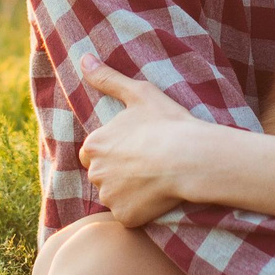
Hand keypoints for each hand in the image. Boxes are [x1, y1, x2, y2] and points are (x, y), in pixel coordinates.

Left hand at [76, 57, 208, 225]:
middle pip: (103, 176)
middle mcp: (95, 173)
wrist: (191, 157)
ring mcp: (109, 197)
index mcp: (94, 145)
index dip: (115, 151)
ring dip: (129, 192)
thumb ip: (107, 78)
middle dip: (120, 172)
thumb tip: (83, 57)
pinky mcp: (125, 216)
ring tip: (156, 180)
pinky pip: (129, 215)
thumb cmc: (167, 123)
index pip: (94, 153)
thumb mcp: (138, 93)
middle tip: (149, 164)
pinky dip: (140, 210)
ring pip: (115, 196)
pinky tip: (158, 197)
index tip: (137, 148)